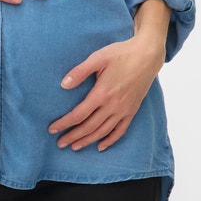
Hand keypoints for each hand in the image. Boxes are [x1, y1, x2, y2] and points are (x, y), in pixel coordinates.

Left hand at [49, 33, 165, 151]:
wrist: (148, 55)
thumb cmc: (121, 54)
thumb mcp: (98, 58)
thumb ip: (80, 72)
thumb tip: (63, 85)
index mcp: (102, 93)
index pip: (78, 115)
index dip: (64, 124)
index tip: (52, 129)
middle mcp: (113, 106)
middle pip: (89, 127)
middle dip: (73, 137)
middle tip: (60, 143)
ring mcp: (124, 110)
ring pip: (103, 132)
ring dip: (88, 140)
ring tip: (75, 146)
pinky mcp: (132, 110)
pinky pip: (120, 130)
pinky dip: (110, 140)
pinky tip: (100, 146)